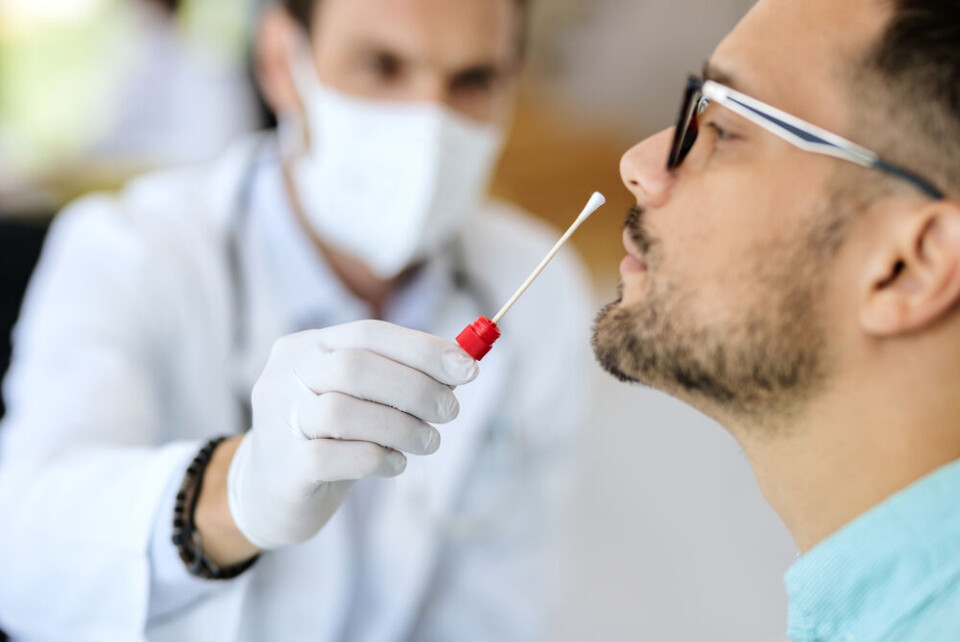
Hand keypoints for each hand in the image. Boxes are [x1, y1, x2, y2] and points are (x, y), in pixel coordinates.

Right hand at [226, 320, 478, 549]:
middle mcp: (284, 377)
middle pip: (355, 367)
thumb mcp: (360, 397)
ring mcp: (279, 421)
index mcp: (305, 347)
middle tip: (450, 411)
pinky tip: (395, 464)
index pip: (367, 334)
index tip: (467, 368)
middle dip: (415, 388)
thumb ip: (400, 376)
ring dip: (402, 427)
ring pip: (343, 411)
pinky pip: (334, 457)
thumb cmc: (329, 437)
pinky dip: (377, 458)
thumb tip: (461, 364)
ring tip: (428, 441)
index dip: (422, 349)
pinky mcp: (284, 467)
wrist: (270, 493)